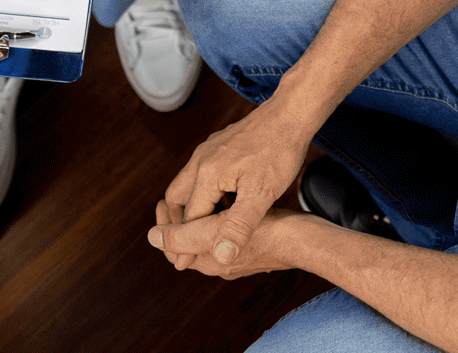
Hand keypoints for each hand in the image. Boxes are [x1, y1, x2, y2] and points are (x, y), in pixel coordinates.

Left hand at [150, 203, 317, 277]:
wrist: (306, 238)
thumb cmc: (265, 232)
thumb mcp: (215, 231)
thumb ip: (182, 237)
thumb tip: (152, 238)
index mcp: (208, 262)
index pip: (174, 247)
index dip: (163, 225)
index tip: (160, 202)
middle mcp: (220, 263)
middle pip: (189, 241)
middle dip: (178, 220)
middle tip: (172, 197)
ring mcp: (238, 256)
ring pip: (207, 234)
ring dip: (198, 215)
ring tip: (196, 193)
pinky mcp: (254, 245)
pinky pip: (226, 230)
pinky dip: (217, 215)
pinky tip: (224, 197)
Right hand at [163, 99, 314, 265]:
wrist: (290, 113)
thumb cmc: (279, 152)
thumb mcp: (262, 195)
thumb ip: (239, 226)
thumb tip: (220, 255)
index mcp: (206, 174)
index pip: (189, 218)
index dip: (187, 243)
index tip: (186, 264)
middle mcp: (200, 159)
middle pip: (177, 197)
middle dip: (180, 222)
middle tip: (186, 244)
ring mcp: (209, 149)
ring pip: (189, 183)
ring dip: (193, 206)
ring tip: (207, 227)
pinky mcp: (219, 144)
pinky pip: (202, 171)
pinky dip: (205, 191)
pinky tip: (226, 201)